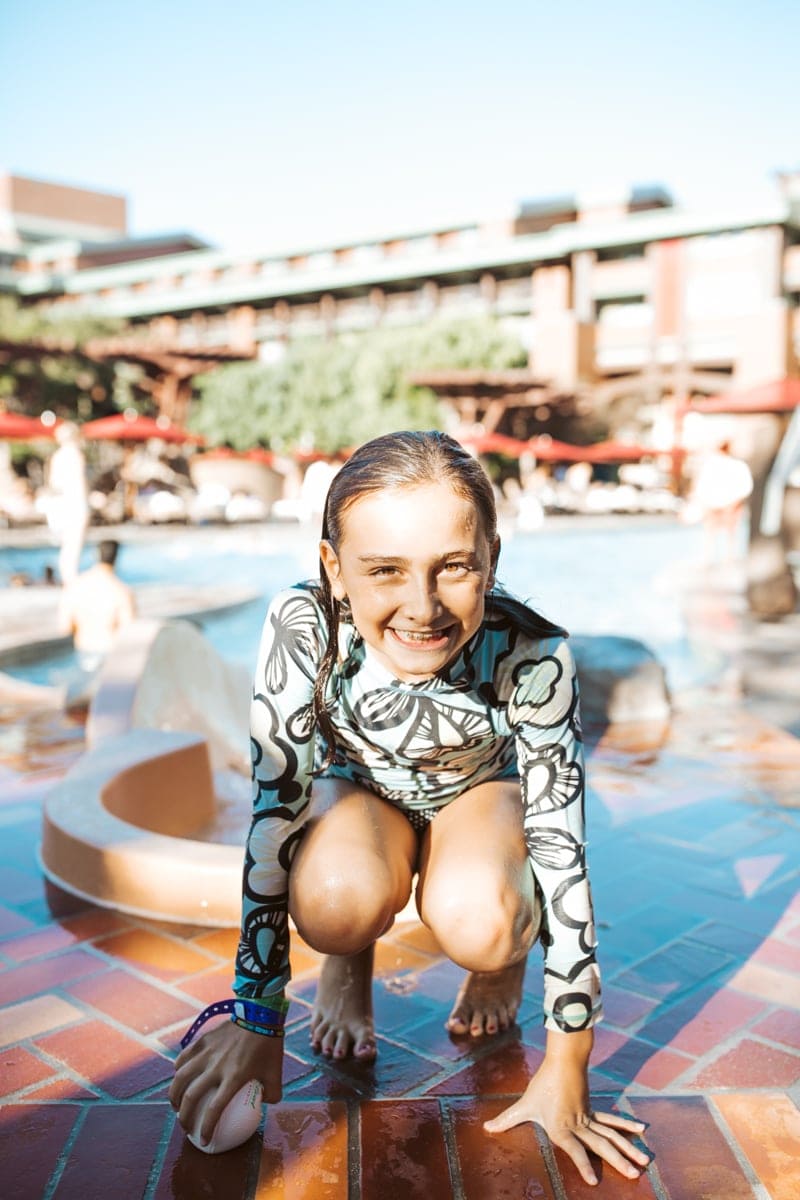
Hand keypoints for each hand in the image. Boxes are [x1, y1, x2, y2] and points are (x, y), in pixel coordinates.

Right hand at [169, 1020, 283, 1147]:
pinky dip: (178, 1069)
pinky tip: (178, 1075)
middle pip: (190, 1097)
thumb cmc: (269, 1045)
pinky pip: (184, 1057)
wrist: (260, 1013)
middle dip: (184, 1116)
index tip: (202, 1140)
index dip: (205, 1128)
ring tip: (175, 1105)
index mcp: (233, 1078)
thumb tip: (263, 1105)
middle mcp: (216, 1068)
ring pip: (181, 1078)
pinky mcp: (203, 1040)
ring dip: (174, 1095)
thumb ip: (272, 1093)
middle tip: (185, 1126)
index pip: (214, 1110)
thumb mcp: (276, 1073)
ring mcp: (207, 1053)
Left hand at [484, 1047, 647, 1185]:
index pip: (574, 1150)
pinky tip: (641, 1130)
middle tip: (635, 1175)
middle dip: (619, 1161)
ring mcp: (588, 1117)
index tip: (594, 1181)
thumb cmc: (542, 1084)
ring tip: (644, 1161)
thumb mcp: (524, 1104)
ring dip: (628, 1148)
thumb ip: (507, 1120)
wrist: (563, 1060)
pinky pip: (611, 1120)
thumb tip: (486, 1127)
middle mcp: (578, 1125)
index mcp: (561, 1127)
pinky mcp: (592, 1109)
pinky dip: (625, 1126)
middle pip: (602, 1145)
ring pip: (611, 1135)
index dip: (583, 1165)